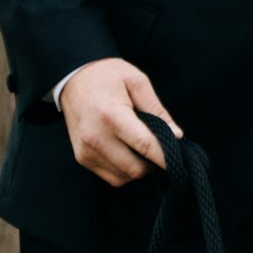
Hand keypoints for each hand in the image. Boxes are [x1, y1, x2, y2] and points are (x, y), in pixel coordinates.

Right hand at [55, 57, 180, 185]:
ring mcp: (86, 150)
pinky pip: (111, 177)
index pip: (144, 145)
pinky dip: (124, 171)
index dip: (165, 157)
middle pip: (135, 168)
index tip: (179, 160)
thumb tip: (176, 135)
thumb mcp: (137, 82)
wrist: (73, 78)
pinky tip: (126, 152)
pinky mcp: (82, 158)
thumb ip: (157, 110)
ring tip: (140, 147)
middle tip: (157, 147)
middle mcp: (95, 136)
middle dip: (152, 163)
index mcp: (111, 115)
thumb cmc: (108, 76)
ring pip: (124, 176)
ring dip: (138, 167)